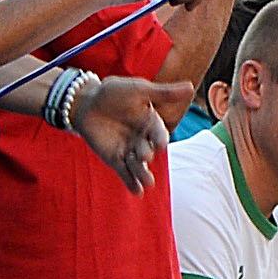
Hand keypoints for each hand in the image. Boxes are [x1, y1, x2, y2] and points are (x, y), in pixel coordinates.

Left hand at [72, 78, 194, 192]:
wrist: (86, 102)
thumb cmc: (114, 92)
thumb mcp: (138, 90)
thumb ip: (163, 93)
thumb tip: (191, 87)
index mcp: (152, 123)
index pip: (159, 133)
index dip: (159, 138)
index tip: (160, 144)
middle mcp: (144, 139)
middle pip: (148, 150)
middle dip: (146, 154)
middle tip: (145, 156)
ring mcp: (130, 150)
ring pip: (139, 164)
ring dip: (143, 173)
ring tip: (147, 182)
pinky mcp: (116, 159)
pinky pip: (125, 172)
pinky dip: (131, 183)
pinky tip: (137, 192)